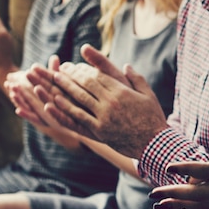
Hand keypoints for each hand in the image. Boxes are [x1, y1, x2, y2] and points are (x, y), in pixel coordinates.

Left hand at [44, 44, 168, 158]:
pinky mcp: (99, 131)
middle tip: (61, 68)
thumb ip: (137, 79)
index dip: (84, 69)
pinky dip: (66, 108)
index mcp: (122, 91)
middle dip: (72, 75)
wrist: (154, 143)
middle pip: (86, 84)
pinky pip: (79, 117)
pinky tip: (55, 101)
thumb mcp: (149, 95)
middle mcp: (111, 102)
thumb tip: (126, 66)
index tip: (74, 65)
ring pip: (80, 98)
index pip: (98, 75)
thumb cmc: (153, 118)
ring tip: (55, 79)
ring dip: (65, 87)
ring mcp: (104, 117)